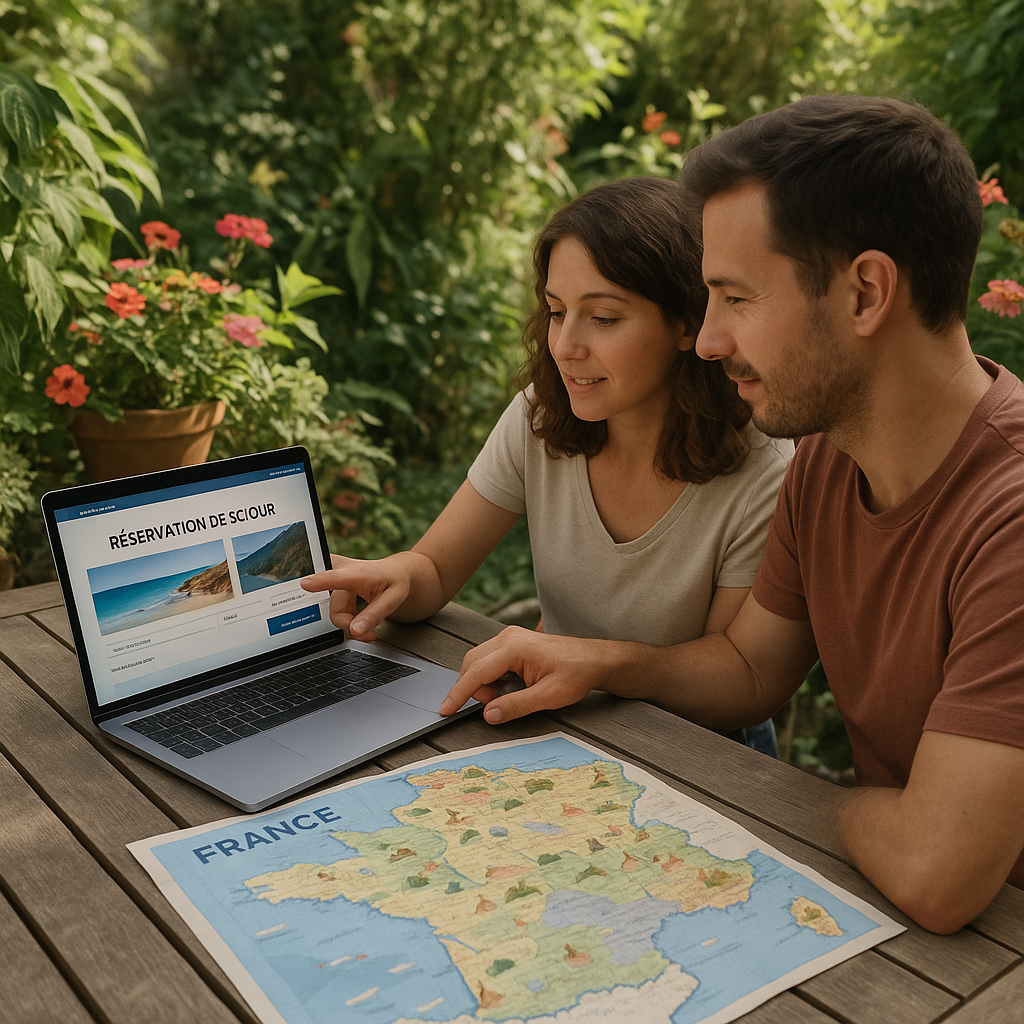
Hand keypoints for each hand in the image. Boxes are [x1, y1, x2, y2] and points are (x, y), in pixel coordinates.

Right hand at [300, 553, 412, 639]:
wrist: (394, 572)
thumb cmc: (394, 582)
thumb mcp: (393, 599)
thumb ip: (374, 616)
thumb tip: (355, 631)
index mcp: (357, 572)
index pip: (336, 578)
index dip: (319, 582)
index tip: (305, 584)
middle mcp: (339, 569)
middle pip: (334, 608)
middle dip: (349, 622)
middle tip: (367, 630)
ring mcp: (332, 574)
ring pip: (334, 612)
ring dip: (349, 621)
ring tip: (365, 620)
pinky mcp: (328, 581)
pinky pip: (332, 609)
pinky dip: (345, 617)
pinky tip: (357, 615)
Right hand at [439, 626, 607, 723]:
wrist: (593, 659)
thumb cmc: (576, 674)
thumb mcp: (548, 697)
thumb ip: (516, 705)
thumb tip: (489, 715)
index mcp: (515, 648)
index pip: (476, 672)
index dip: (458, 693)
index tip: (446, 709)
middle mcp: (508, 637)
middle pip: (471, 664)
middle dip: (473, 689)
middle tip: (492, 706)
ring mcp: (509, 637)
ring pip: (477, 661)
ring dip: (481, 683)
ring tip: (503, 697)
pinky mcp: (512, 642)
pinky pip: (488, 659)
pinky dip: (488, 677)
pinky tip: (505, 687)